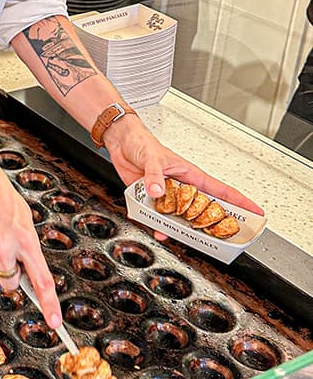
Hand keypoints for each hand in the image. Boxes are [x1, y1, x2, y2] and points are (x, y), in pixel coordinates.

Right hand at [0, 143, 61, 327]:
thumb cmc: (0, 194)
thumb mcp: (24, 219)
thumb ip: (27, 246)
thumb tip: (25, 270)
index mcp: (25, 240)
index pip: (41, 281)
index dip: (49, 305)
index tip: (55, 323)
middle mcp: (4, 248)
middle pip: (11, 284)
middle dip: (12, 276)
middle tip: (10, 254)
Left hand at [104, 114, 263, 235]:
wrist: (121, 143)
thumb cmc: (142, 143)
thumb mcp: (152, 158)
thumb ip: (154, 176)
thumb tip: (158, 192)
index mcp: (191, 176)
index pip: (222, 191)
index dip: (240, 203)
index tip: (256, 214)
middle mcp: (183, 188)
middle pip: (203, 211)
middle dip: (211, 224)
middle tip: (218, 236)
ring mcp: (168, 196)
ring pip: (181, 218)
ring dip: (180, 228)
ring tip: (180, 236)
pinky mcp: (151, 200)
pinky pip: (158, 218)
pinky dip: (156, 225)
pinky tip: (155, 229)